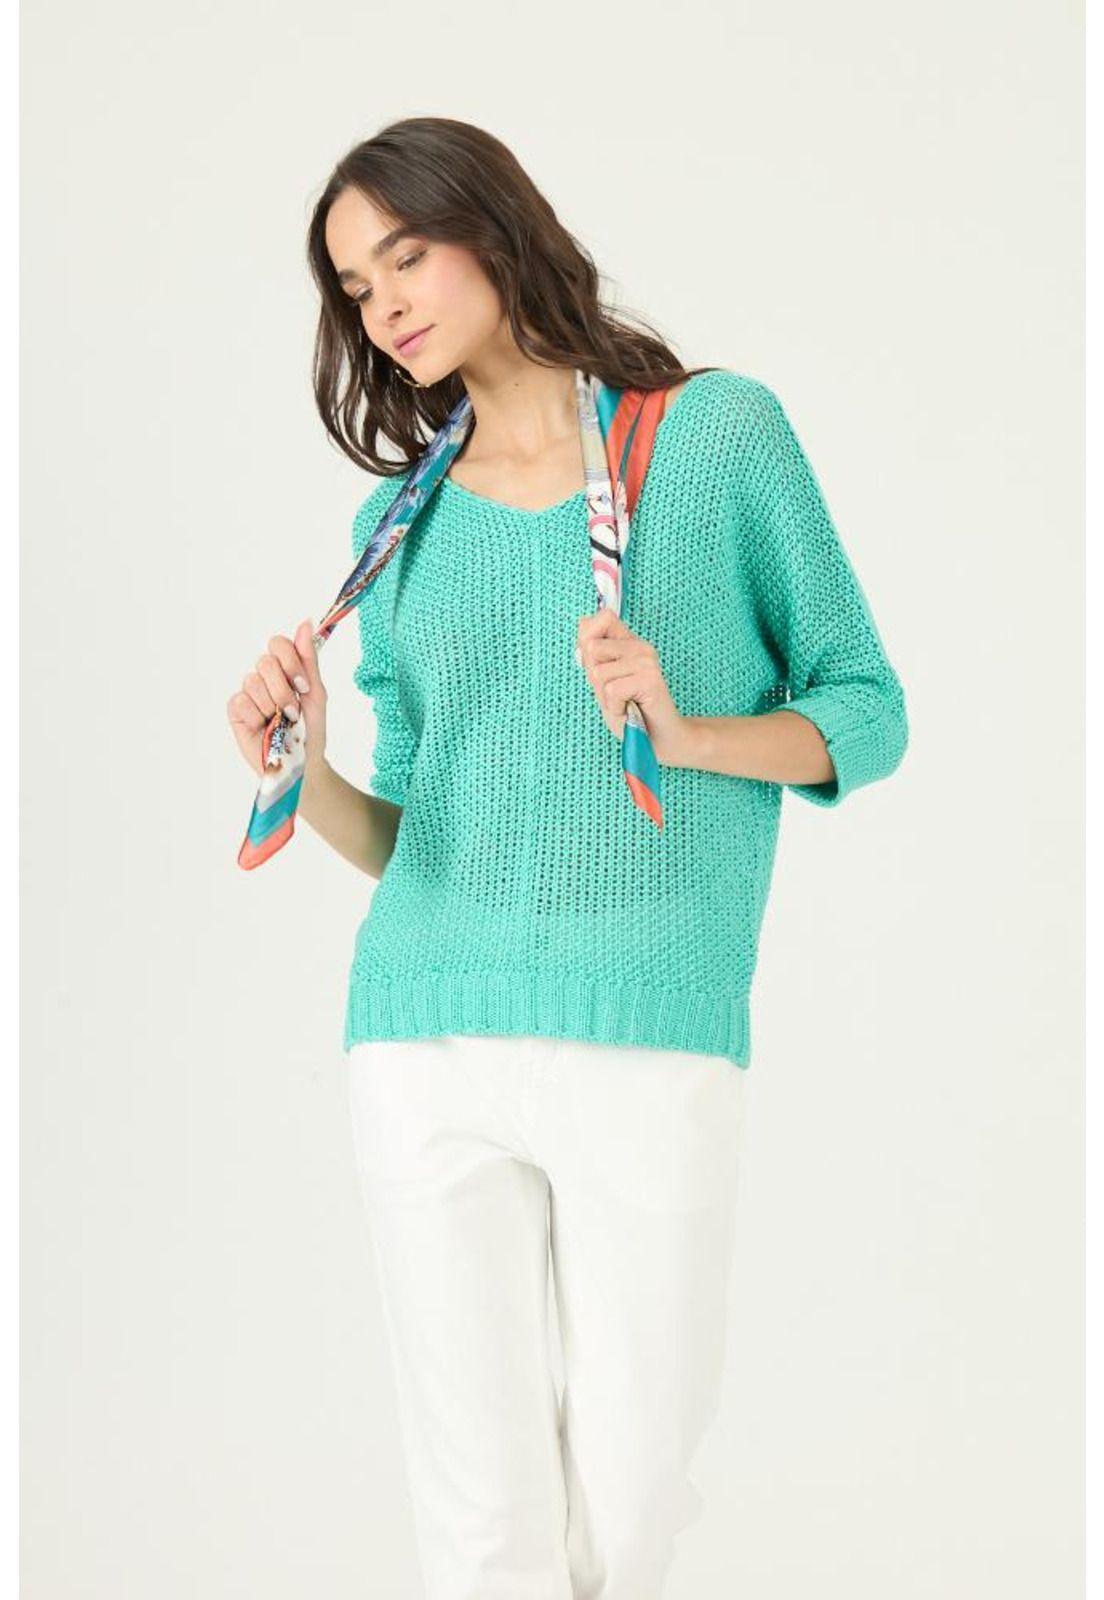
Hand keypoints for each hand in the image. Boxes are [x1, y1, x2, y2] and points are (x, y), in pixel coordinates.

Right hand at [227, 618, 327, 777]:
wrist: (303, 763)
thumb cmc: (310, 730)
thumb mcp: (316, 693)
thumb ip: (308, 659)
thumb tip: (306, 623)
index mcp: (285, 670)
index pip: (278, 644)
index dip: (290, 662)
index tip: (303, 686)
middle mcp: (265, 678)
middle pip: (265, 661)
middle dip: (283, 689)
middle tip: (293, 711)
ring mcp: (249, 693)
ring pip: (253, 681)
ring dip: (272, 706)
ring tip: (280, 722)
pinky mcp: (236, 711)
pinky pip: (241, 700)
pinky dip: (256, 715)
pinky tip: (264, 727)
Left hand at [575, 609, 694, 766]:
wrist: (657, 739)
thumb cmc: (630, 711)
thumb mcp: (603, 679)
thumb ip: (593, 653)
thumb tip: (582, 622)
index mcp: (630, 642)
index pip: (603, 617)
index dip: (589, 640)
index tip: (601, 666)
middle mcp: (641, 647)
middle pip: (592, 648)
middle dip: (594, 677)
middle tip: (615, 692)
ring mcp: (647, 661)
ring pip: (599, 672)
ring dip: (605, 695)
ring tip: (623, 701)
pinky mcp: (649, 679)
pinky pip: (612, 690)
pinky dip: (615, 706)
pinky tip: (629, 708)